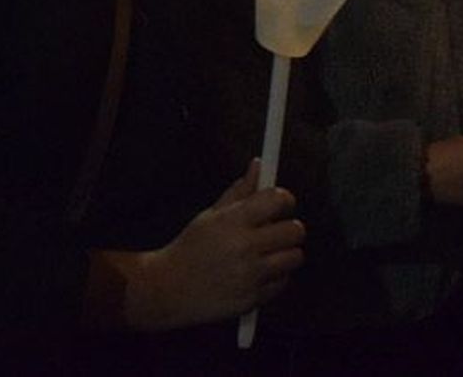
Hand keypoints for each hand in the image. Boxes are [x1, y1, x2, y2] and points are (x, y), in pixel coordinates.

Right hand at [120, 160, 304, 330]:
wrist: (168, 289)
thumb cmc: (190, 247)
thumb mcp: (210, 215)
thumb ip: (239, 191)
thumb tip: (259, 164)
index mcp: (233, 221)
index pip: (277, 200)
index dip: (284, 199)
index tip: (281, 203)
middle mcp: (244, 246)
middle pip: (295, 230)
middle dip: (290, 228)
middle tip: (277, 230)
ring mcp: (250, 275)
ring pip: (295, 257)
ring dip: (285, 253)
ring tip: (267, 253)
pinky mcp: (253, 298)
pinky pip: (283, 282)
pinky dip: (276, 277)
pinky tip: (257, 274)